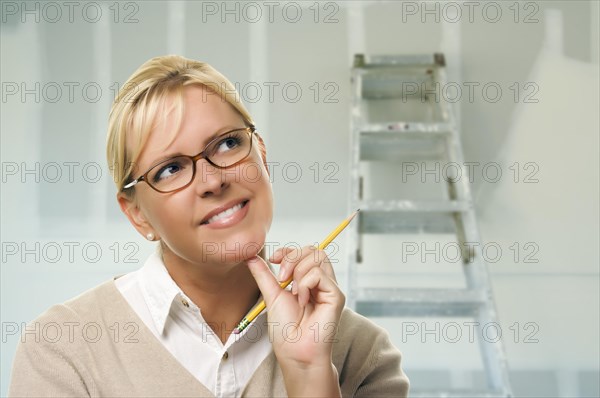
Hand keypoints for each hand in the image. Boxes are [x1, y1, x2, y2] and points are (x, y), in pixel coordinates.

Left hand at [246, 246, 344, 367]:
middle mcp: (321, 282)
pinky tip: (303, 300)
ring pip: (318, 256)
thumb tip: (250, 256)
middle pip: (314, 249)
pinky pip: (319, 274)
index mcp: (308, 281)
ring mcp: (330, 288)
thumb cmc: (286, 330)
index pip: (304, 252)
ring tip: (293, 293)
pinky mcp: (336, 296)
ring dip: (298, 271)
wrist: (294, 352)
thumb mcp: (271, 295)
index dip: (289, 250)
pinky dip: (305, 284)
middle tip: (281, 277)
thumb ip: (263, 274)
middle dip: (293, 257)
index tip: (273, 258)